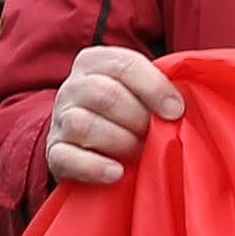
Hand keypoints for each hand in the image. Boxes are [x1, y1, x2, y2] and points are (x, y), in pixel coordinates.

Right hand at [40, 43, 172, 193]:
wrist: (91, 146)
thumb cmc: (128, 114)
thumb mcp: (141, 92)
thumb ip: (159, 88)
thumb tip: (180, 105)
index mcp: (95, 62)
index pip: (123, 65)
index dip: (153, 87)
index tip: (176, 111)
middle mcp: (72, 86)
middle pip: (104, 94)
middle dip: (137, 118)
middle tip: (154, 134)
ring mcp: (60, 119)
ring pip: (83, 124)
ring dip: (119, 141)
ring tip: (138, 152)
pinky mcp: (54, 152)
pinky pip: (66, 157)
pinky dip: (94, 167)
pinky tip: (117, 173)